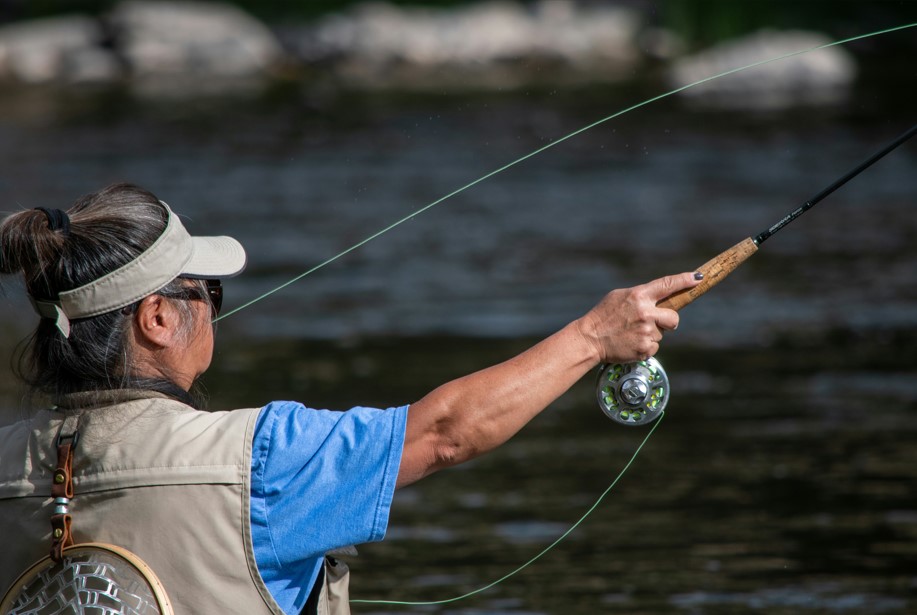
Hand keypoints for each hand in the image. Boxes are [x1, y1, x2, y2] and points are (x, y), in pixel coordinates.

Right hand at [575, 272, 701, 363]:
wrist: (589, 339)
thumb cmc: (603, 316)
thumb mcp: (619, 297)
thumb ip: (640, 296)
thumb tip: (660, 298)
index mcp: (638, 296)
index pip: (667, 284)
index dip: (685, 280)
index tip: (698, 278)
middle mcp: (645, 313)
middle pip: (674, 317)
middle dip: (669, 321)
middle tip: (654, 322)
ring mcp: (646, 332)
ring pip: (662, 334)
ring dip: (650, 334)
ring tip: (631, 333)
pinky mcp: (645, 348)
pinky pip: (654, 347)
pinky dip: (645, 346)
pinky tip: (630, 343)